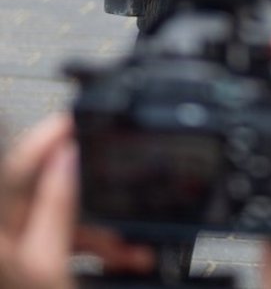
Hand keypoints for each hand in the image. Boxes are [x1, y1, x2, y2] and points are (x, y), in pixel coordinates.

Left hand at [0, 114, 152, 288]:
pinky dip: (98, 252)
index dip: (47, 136)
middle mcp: (9, 241)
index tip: (77, 117)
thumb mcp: (49, 267)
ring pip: (61, 224)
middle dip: (89, 190)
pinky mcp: (36, 272)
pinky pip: (65, 250)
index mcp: (4, 234)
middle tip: (123, 180)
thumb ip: (57, 208)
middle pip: (45, 193)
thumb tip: (67, 154)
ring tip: (137, 246)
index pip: (18, 166)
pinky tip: (128, 261)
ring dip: (102, 229)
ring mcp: (22, 258)